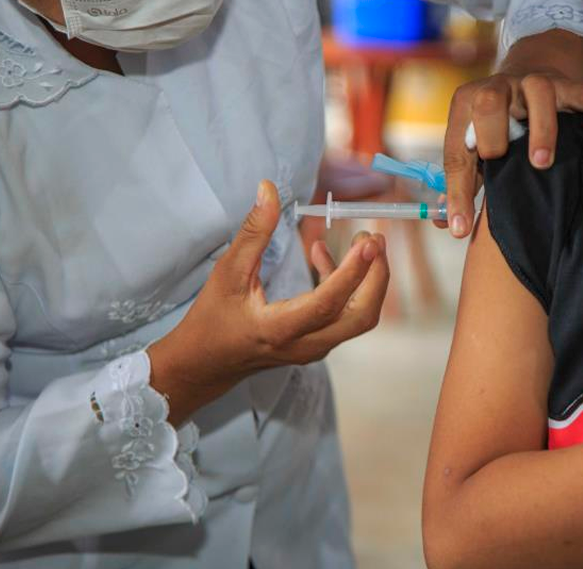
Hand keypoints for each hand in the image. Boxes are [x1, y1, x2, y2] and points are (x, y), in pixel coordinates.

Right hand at [148, 180, 389, 424]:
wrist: (206, 364)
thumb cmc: (213, 319)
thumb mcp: (227, 273)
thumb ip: (253, 232)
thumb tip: (269, 190)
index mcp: (279, 329)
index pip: (327, 303)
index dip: (352, 272)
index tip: (368, 243)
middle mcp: (304, 345)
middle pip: (360, 317)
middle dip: (376, 277)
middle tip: (374, 239)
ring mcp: (315, 348)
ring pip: (357, 317)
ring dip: (367, 280)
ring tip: (362, 241)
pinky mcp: (317, 343)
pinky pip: (344, 315)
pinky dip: (345, 286)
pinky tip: (324, 255)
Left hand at [440, 30, 582, 237]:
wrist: (527, 75)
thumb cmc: (496, 124)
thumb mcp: (474, 148)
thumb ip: (461, 183)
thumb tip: (443, 224)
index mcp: (466, 108)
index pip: (457, 150)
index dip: (457, 192)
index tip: (459, 228)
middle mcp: (496, 90)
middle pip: (486, 101)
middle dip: (490, 134)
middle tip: (498, 162)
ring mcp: (531, 84)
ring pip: (537, 93)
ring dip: (541, 128)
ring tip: (543, 162)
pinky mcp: (566, 85)